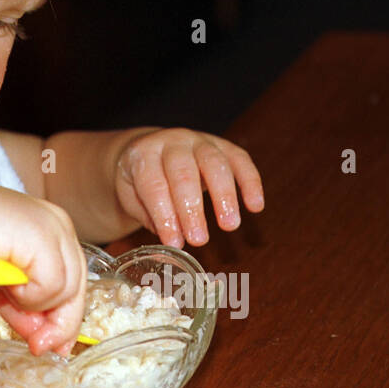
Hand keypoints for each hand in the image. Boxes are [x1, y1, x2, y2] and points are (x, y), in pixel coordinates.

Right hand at [0, 178, 87, 356]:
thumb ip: (22, 307)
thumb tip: (39, 338)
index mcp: (51, 228)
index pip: (72, 280)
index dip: (64, 316)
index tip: (54, 344)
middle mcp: (59, 225)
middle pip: (77, 288)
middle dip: (60, 324)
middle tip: (41, 347)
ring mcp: (54, 231)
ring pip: (67, 292)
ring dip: (35, 306)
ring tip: (6, 292)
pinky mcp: (45, 240)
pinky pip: (50, 288)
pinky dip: (27, 296)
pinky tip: (5, 282)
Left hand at [114, 127, 263, 247]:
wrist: (149, 150)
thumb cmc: (140, 180)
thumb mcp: (133, 197)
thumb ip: (151, 219)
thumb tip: (172, 247)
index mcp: (143, 154)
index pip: (153, 185)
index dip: (164, 216)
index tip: (174, 243)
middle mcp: (172, 142)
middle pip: (183, 172)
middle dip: (192, 208)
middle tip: (199, 239)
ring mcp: (198, 140)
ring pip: (214, 163)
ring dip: (224, 195)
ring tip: (230, 226)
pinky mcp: (222, 144)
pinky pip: (240, 159)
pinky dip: (250, 182)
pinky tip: (255, 206)